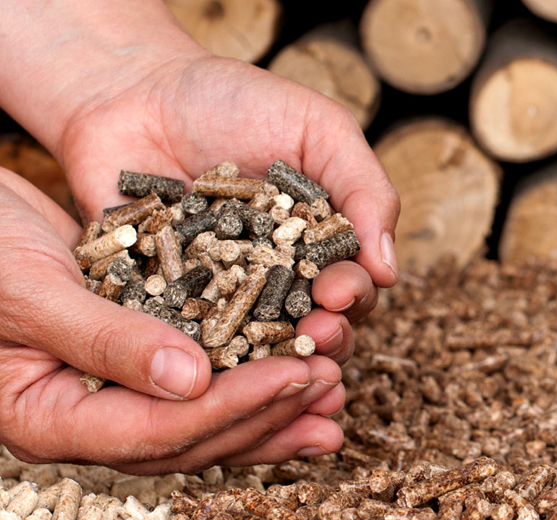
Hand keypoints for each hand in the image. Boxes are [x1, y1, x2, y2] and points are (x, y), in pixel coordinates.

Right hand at [0, 170, 346, 473]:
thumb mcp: (29, 288)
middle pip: (188, 439)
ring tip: (334, 392)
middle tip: (331, 390)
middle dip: (266, 415)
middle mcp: (82, 419)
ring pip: (202, 418)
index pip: (153, 433)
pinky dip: (250, 372)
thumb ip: (105, 339)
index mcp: (44, 420)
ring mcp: (108, 393)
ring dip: (271, 406)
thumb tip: (193, 383)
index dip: (231, 408)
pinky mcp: (135, 358)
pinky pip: (201, 379)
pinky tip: (302, 361)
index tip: (296, 376)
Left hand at [57, 52, 399, 364]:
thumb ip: (365, 190)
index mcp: (319, 246)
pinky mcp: (159, 304)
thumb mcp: (320, 129)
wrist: (134, 89)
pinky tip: (202, 362)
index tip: (335, 293)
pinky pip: (181, 340)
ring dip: (269, 362)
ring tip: (268, 359)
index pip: (351, 289)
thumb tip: (389, 270)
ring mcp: (217, 297)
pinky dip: (194, 356)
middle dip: (321, 340)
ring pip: (254, 350)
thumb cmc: (236, 101)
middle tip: (313, 333)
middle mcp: (274, 280)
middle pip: (310, 330)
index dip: (351, 299)